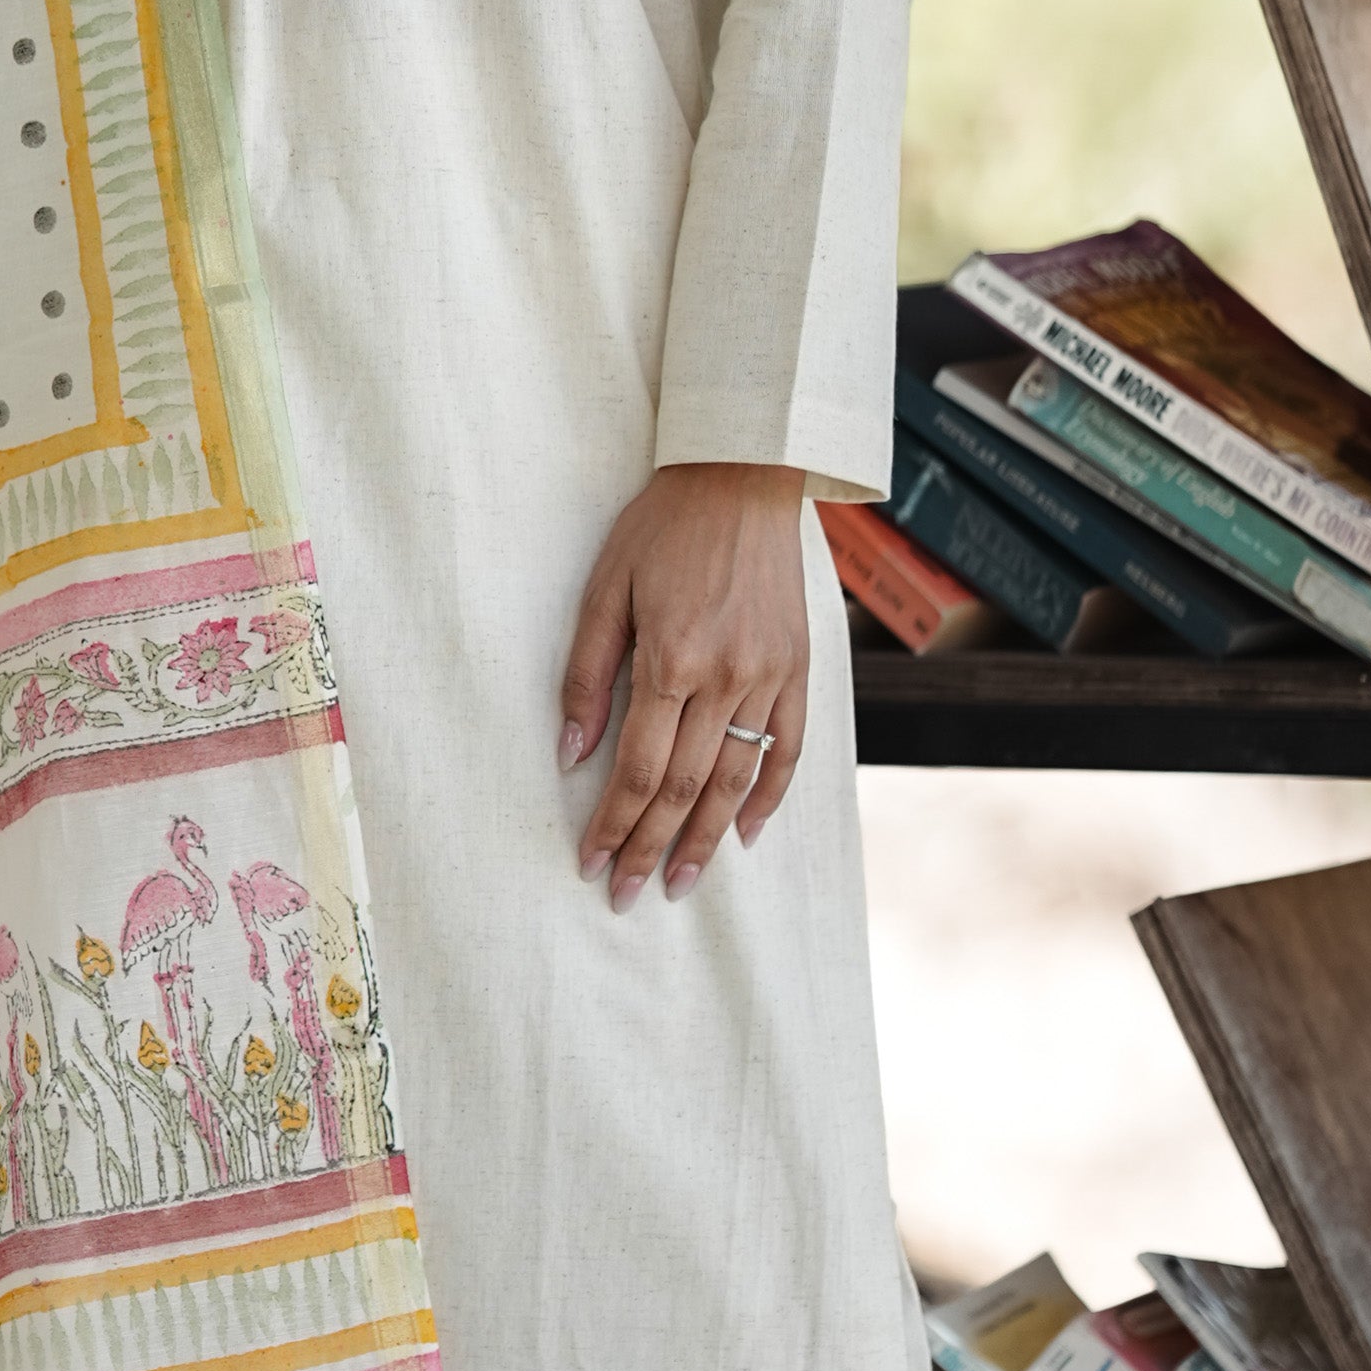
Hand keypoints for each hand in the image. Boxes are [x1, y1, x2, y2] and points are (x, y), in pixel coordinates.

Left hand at [559, 461, 810, 909]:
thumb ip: (587, 675)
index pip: (636, 768)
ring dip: (705, 840)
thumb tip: (571, 755)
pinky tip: (743, 834)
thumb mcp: (604, 590)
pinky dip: (768, 797)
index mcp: (671, 658)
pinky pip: (788, 748)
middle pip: (684, 788)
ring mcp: (769, 676)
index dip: (613, 823)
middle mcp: (726, 676)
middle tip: (626, 894)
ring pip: (736, 780)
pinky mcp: (799, 668)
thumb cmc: (661, 528)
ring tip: (681, 882)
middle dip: (650, 847)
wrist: (743, 476)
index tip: (592, 862)